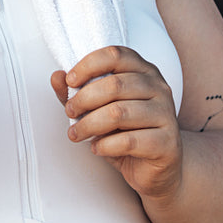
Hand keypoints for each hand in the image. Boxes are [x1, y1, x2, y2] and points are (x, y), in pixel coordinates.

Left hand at [52, 45, 181, 200]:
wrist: (156, 168)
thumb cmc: (126, 132)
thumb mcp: (98, 109)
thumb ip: (77, 92)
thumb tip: (56, 77)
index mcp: (144, 71)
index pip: (115, 55)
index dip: (88, 65)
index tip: (70, 81)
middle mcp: (159, 88)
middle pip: (114, 85)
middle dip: (84, 99)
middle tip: (70, 112)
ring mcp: (166, 114)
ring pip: (119, 113)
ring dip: (89, 125)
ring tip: (76, 134)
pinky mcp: (167, 142)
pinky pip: (128, 141)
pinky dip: (105, 145)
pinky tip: (96, 148)